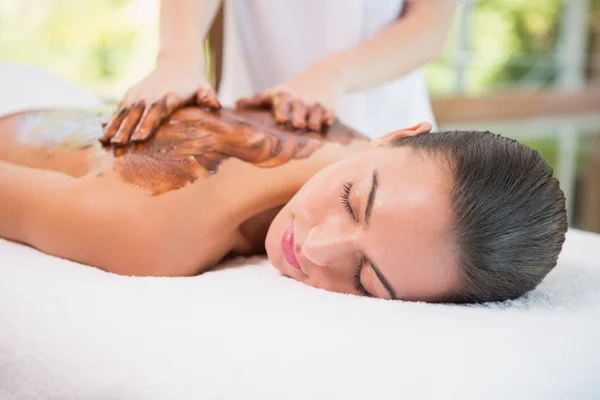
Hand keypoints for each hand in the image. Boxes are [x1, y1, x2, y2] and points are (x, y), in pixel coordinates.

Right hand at [100, 63, 219, 145]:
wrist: (177, 62)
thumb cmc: (194, 82)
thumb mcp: (204, 87)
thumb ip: (208, 96)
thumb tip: (214, 105)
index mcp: (169, 95)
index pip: (157, 111)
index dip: (148, 124)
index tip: (139, 138)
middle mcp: (150, 94)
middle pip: (136, 114)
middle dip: (126, 131)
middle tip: (118, 147)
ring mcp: (138, 94)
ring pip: (123, 113)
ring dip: (114, 129)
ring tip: (104, 144)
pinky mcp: (129, 95)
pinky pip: (118, 110)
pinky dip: (110, 123)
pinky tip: (102, 137)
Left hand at [236, 63, 342, 131]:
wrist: (325, 75)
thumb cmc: (294, 89)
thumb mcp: (276, 91)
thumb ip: (257, 100)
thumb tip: (236, 104)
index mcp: (286, 96)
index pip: (283, 102)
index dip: (282, 110)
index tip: (281, 118)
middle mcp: (301, 99)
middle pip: (300, 108)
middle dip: (299, 116)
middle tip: (297, 124)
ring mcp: (317, 102)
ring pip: (315, 111)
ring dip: (314, 118)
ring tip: (313, 126)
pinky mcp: (331, 106)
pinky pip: (331, 112)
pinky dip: (329, 116)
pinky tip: (328, 122)